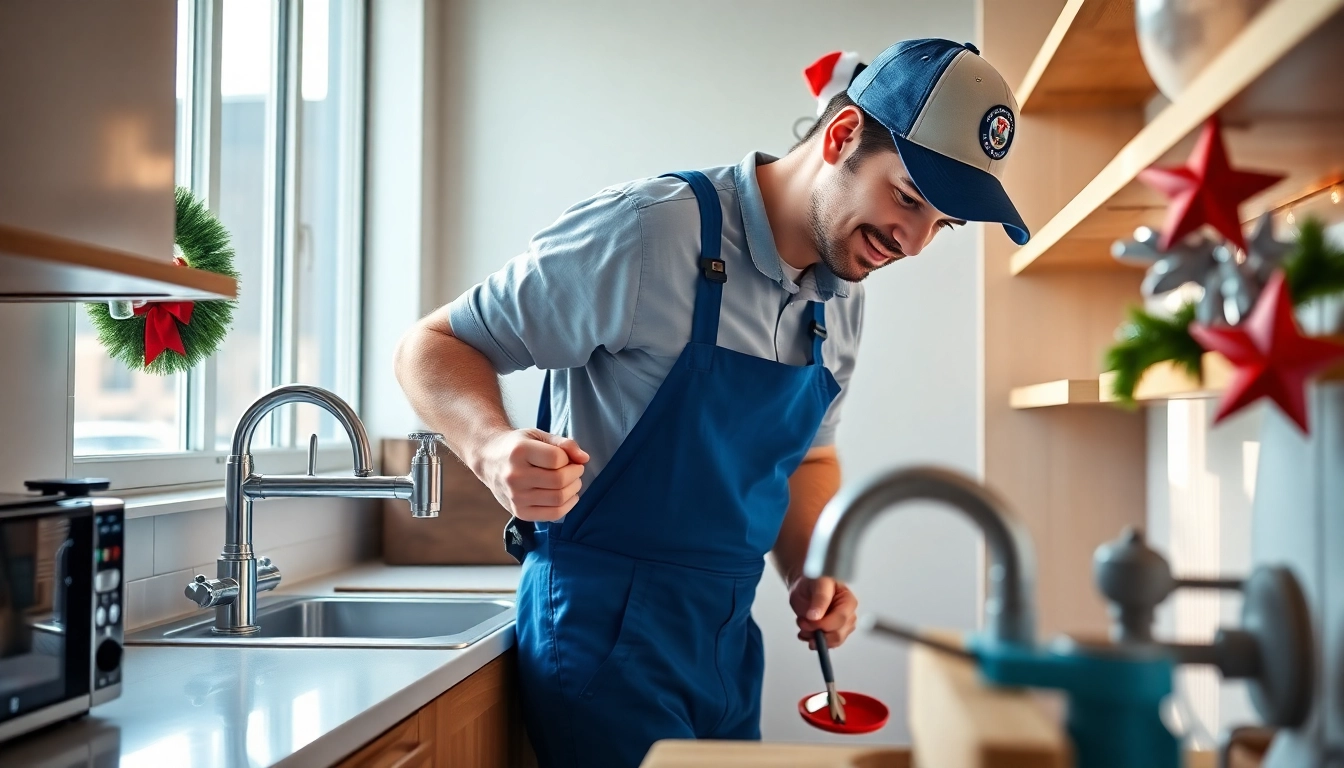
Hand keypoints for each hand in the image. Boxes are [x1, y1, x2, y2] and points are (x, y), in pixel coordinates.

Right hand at [474, 428, 588, 521]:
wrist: (488, 459)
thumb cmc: (517, 445)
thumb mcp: (538, 435)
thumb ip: (564, 444)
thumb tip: (585, 459)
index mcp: (519, 452)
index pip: (557, 459)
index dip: (569, 458)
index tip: (568, 457)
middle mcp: (514, 476)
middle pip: (559, 481)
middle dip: (575, 475)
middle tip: (575, 469)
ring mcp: (515, 497)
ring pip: (558, 499)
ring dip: (573, 490)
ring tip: (572, 481)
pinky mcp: (519, 512)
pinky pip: (552, 515)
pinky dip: (567, 506)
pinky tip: (567, 496)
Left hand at [789, 576, 857, 648]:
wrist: (805, 587)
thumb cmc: (813, 581)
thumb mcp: (817, 583)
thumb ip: (819, 598)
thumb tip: (816, 617)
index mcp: (848, 601)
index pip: (841, 619)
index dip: (824, 623)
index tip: (809, 619)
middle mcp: (848, 615)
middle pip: (837, 634)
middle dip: (817, 632)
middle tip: (802, 622)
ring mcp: (842, 627)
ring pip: (831, 642)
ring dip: (813, 638)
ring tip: (802, 624)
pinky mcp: (832, 634)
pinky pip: (825, 645)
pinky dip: (812, 641)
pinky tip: (804, 633)